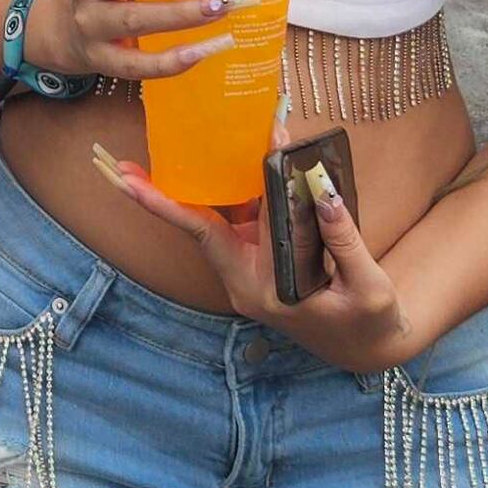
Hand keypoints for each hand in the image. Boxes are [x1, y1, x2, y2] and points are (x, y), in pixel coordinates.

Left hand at [91, 135, 415, 375]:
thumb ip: (345, 241)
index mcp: (261, 289)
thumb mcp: (369, 288)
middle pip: (198, 223)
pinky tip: (236, 155)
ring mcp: (250, 268)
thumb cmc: (369, 321)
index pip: (209, 235)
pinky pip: (241, 216)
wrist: (367, 346)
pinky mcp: (262, 257)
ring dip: (200, 181)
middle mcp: (244, 279)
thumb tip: (324, 193)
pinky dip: (239, 185)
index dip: (172, 205)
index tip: (130, 184)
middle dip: (162, 192)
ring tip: (172, 142)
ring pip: (219, 215)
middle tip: (118, 162)